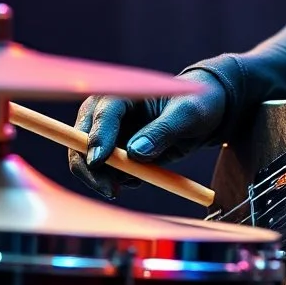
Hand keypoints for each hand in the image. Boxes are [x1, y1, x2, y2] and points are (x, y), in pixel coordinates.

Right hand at [68, 68, 227, 198]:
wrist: (205, 114)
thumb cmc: (198, 103)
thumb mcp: (188, 114)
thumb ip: (163, 131)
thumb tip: (135, 153)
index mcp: (125, 93)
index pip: (103, 112)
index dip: (98, 135)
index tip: (99, 160)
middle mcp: (110, 112)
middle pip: (81, 139)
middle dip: (89, 166)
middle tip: (110, 191)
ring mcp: (111, 133)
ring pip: (90, 160)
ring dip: (107, 177)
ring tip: (141, 178)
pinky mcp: (117, 152)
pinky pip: (107, 172)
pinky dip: (119, 180)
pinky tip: (143, 176)